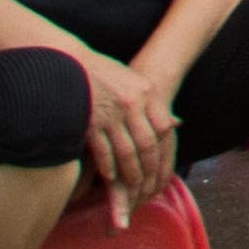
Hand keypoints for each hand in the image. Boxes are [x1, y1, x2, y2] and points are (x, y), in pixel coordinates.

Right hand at [80, 52, 181, 209]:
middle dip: (149, 169)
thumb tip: (174, 124)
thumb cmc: (108, 74)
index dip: (164, 153)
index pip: (163, 130)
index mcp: (147, 93)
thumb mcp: (137, 83)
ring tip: (131, 188)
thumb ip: (153, 104)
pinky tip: (110, 177)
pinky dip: (108, 165)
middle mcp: (132, 104)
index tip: (164, 171)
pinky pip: (102, 149)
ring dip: (129, 172)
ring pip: (126, 150)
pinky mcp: (89, 122)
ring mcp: (111, 114)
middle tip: (148, 188)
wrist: (73, 61)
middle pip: (147, 144)